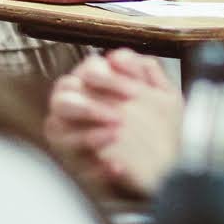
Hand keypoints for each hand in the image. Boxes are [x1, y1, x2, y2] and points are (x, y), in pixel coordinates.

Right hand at [46, 50, 181, 195]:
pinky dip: (95, 167)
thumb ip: (144, 68)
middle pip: (61, 98)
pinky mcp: (76, 165)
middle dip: (89, 107)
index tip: (132, 91)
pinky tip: (117, 166)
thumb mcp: (163, 93)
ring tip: (116, 136)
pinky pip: (75, 166)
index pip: (87, 70)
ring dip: (85, 135)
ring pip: (55, 130)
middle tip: (118, 117)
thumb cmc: (159, 122)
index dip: (105, 77)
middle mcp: (76, 107)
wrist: (167, 162)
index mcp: (96, 84)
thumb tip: (117, 56)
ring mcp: (71, 136)